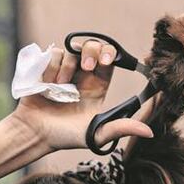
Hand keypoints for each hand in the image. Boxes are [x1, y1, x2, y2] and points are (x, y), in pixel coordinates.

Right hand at [9, 39, 152, 151]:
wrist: (34, 134)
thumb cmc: (65, 136)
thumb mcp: (96, 134)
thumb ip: (121, 128)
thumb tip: (150, 132)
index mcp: (98, 85)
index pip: (110, 60)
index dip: (111, 54)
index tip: (107, 61)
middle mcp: (82, 75)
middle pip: (94, 46)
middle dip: (92, 51)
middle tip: (86, 68)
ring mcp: (64, 70)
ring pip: (73, 50)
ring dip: (68, 68)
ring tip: (60, 87)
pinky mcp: (47, 67)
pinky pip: (54, 54)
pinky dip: (52, 67)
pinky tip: (48, 84)